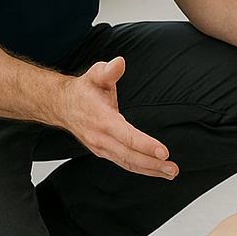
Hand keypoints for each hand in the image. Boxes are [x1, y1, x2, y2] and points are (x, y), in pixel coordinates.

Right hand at [58, 56, 177, 178]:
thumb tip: (119, 63)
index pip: (126, 136)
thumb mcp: (95, 75)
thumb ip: (108, 70)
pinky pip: (124, 163)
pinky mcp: (103, 152)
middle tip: (173, 168)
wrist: (63, 105)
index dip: (145, 145)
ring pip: (127, 163)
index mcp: (102, 119)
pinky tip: (156, 170)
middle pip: (129, 155)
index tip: (164, 151)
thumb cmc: (84, 90)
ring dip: (150, 170)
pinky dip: (140, 169)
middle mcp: (100, 137)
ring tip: (170, 172)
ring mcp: (101, 147)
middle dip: (153, 163)